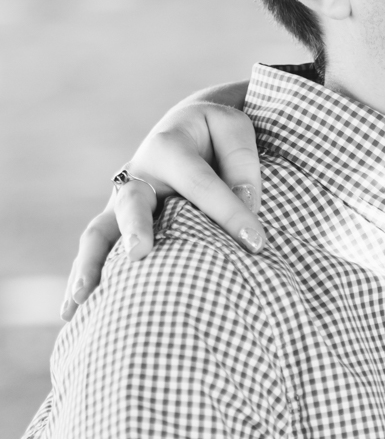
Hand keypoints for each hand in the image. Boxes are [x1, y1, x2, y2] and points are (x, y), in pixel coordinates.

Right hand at [63, 85, 261, 317]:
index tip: (257, 244)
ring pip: (100, 232)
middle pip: (132, 203)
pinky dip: (86, 278)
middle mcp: (138, 175)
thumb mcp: (235, 128)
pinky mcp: (118, 224)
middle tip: (139, 252)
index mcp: (169, 147)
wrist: (188, 128)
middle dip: (135, 227)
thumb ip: (241, 162)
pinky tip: (74, 311)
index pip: (201, 184)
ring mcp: (122, 202)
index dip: (230, 213)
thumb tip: (242, 206)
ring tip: (84, 297)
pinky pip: (97, 252)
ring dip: (92, 264)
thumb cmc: (215, 133)